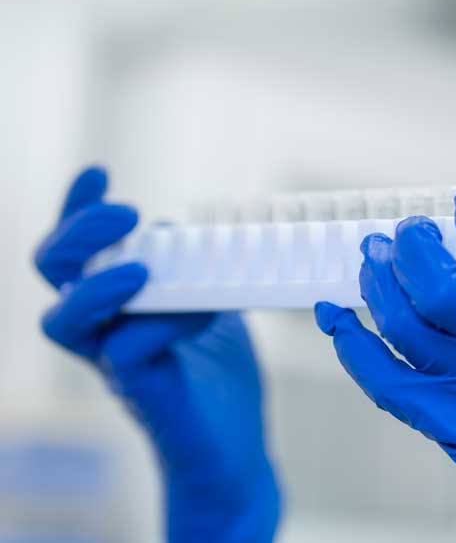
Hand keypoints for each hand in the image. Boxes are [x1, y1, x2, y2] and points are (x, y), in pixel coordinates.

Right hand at [34, 167, 279, 542]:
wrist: (235, 450)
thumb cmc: (217, 375)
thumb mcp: (210, 303)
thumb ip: (191, 268)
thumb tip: (174, 232)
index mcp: (114, 303)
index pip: (76, 249)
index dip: (77, 209)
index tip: (99, 172)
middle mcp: (102, 331)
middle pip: (53, 273)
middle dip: (79, 232)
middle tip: (128, 213)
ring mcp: (114, 364)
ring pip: (63, 322)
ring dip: (97, 285)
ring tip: (141, 268)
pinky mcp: (143, 393)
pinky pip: (125, 353)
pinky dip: (161, 324)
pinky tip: (203, 313)